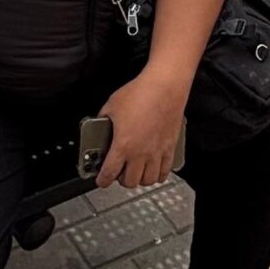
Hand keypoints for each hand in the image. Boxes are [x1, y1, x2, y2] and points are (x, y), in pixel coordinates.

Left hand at [95, 69, 188, 188]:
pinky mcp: (170, 148)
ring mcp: (157, 152)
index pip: (109, 173)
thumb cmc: (140, 93)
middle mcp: (140, 153)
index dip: (102, 180)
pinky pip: (165, 172)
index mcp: (123, 145)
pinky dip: (158, 175)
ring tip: (135, 172)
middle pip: (130, 182)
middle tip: (118, 173)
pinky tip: (153, 169)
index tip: (101, 180)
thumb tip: (100, 124)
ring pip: (148, 181)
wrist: (164, 86)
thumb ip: (103, 119)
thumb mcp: (111, 105)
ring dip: (140, 180)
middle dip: (121, 180)